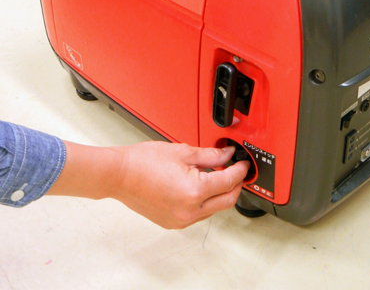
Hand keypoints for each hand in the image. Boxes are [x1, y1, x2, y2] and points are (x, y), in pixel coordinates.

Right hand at [112, 142, 248, 228]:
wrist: (120, 174)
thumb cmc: (144, 161)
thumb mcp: (183, 151)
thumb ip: (210, 155)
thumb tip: (227, 155)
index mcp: (195, 191)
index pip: (229, 182)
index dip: (240, 171)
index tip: (243, 164)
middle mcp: (190, 211)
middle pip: (226, 201)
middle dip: (235, 185)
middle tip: (237, 171)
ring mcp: (181, 220)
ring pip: (213, 209)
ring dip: (221, 194)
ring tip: (218, 175)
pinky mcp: (173, 222)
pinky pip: (198, 214)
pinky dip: (205, 201)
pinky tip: (202, 186)